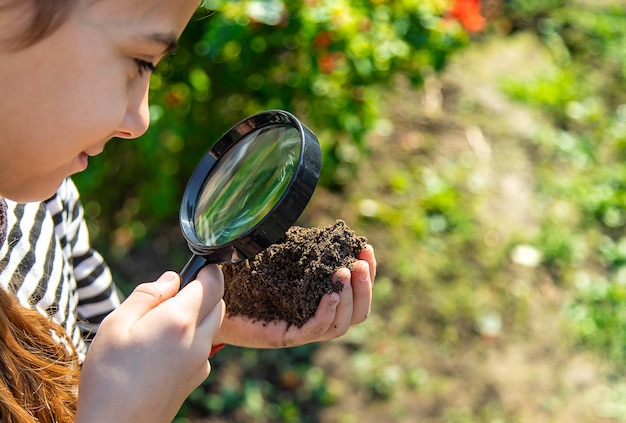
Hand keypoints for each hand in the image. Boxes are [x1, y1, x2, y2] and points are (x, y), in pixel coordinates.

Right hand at [76, 266, 224, 422]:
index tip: (196, 267)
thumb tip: (172, 279)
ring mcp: (201, 361)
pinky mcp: (196, 378)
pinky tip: (163, 348)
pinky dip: (193, 337)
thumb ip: (147, 295)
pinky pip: (204, 347)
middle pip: (218, 303)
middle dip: (205, 291)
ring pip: (213, 325)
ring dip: (200, 314)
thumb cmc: (109, 376)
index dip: (207, 271)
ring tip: (163, 322)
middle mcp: (198, 340)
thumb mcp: (116, 324)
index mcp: (180, 320)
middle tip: (173, 295)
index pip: (212, 283)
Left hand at [213, 244, 375, 347]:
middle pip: (357, 312)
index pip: (355, 292)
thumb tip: (324, 230)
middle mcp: (315, 317)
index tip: (367, 248)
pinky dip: (327, 313)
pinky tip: (331, 295)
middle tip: (360, 262)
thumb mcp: (277, 256)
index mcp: (319, 299)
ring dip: (349, 298)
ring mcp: (301, 329)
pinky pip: (315, 330)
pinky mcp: (285, 337)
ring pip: (341, 324)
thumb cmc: (242, 278)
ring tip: (344, 273)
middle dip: (364, 285)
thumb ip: (299, 248)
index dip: (367, 273)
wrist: (210, 300)